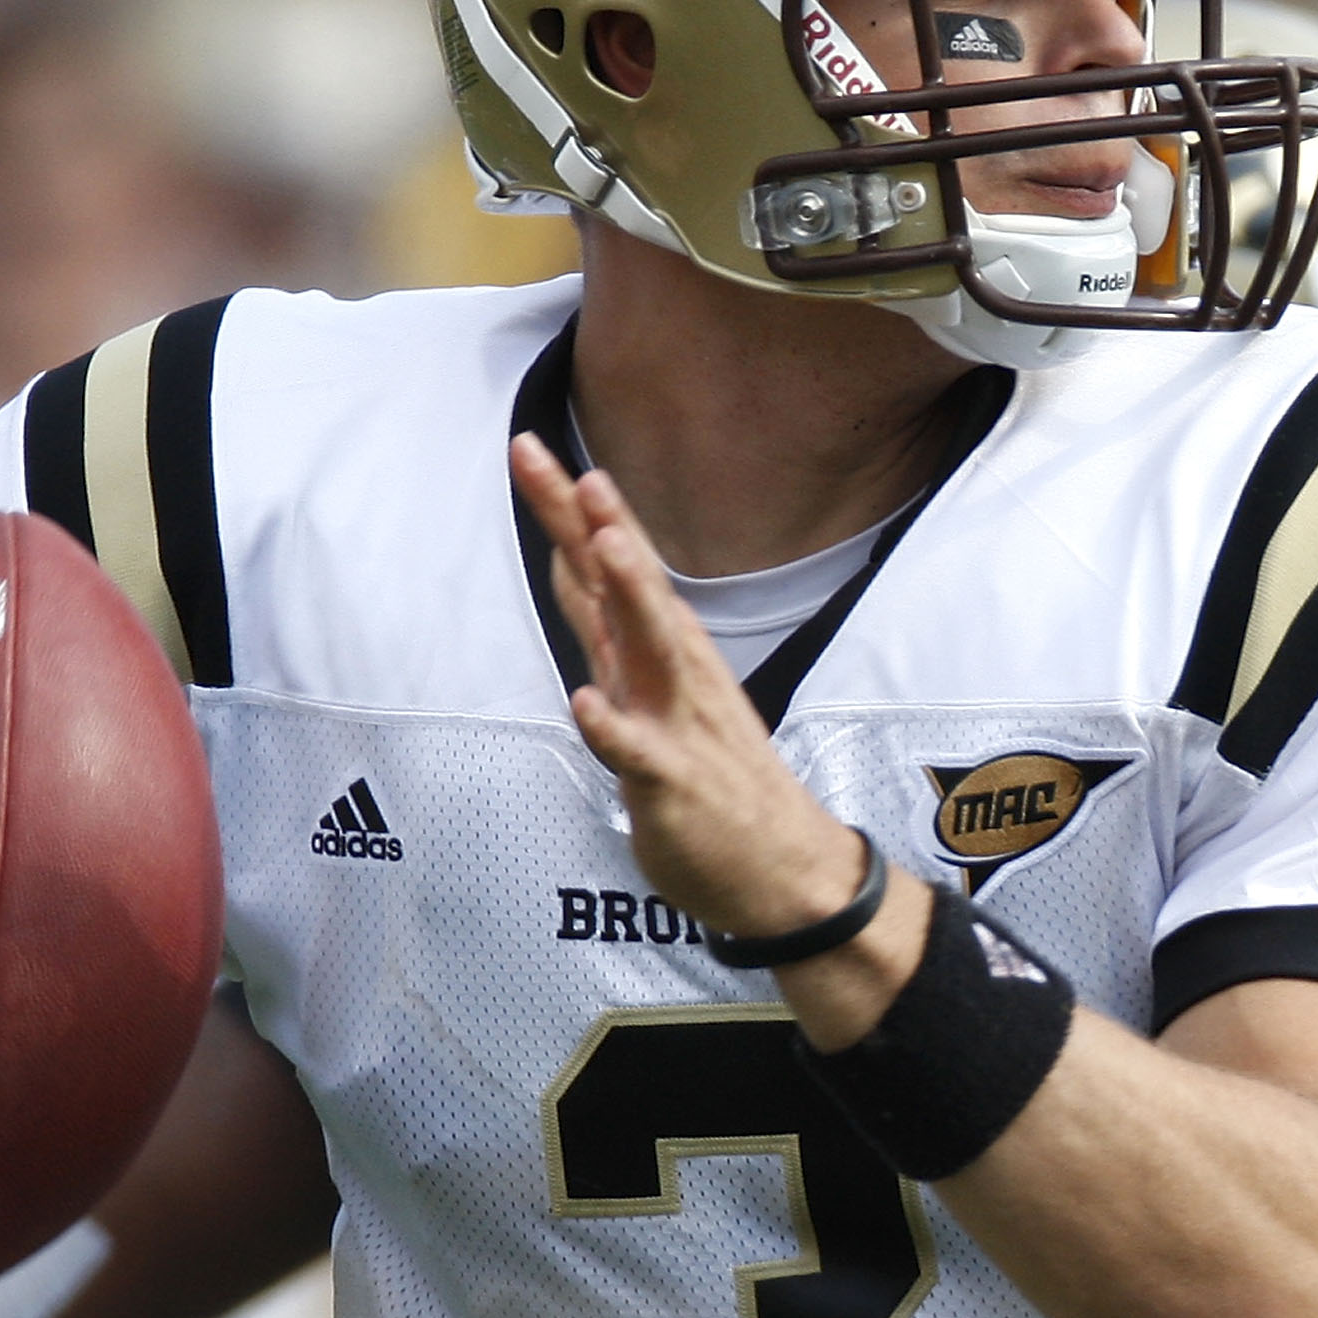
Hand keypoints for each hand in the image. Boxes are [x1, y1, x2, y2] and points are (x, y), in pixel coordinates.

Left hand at [509, 435, 866, 938]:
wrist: (785, 869)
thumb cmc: (714, 776)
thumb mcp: (650, 687)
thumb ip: (608, 628)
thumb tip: (571, 561)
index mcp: (661, 647)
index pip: (610, 563)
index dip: (573, 508)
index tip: (532, 448)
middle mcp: (671, 670)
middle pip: (624, 583)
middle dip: (592, 524)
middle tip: (562, 463)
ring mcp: (676, 722)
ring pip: (647, 647)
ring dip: (627, 593)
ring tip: (601, 542)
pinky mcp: (674, 783)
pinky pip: (638, 755)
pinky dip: (612, 729)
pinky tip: (586, 704)